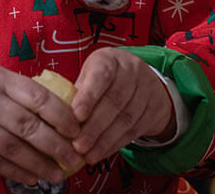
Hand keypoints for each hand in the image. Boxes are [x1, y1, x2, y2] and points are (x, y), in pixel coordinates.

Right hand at [0, 65, 84, 185]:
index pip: (38, 97)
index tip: (76, 131)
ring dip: (38, 164)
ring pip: (13, 148)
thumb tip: (60, 112)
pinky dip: (16, 172)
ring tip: (57, 174)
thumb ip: (21, 90)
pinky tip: (31, 178)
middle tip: (73, 158)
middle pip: (28, 126)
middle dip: (56, 145)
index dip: (62, 116)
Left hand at [70, 48, 174, 164]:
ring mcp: (147, 89)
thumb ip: (77, 91)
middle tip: (78, 145)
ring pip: (126, 119)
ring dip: (104, 141)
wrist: (142, 79)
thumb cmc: (104, 78)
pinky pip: (134, 130)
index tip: (77, 116)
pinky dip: (115, 144)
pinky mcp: (155, 109)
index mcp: (110, 59)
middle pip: (114, 101)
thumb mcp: (90, 75)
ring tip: (88, 155)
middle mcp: (132, 70)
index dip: (88, 96)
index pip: (101, 75)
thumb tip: (59, 117)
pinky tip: (101, 153)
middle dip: (94, 127)